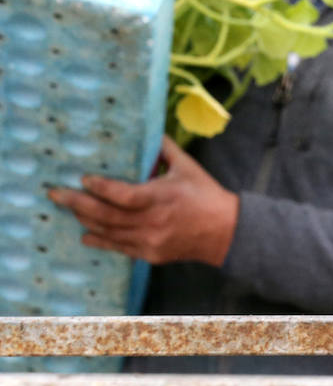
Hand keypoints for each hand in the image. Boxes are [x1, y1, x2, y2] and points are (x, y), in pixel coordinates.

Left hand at [48, 135, 239, 265]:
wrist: (224, 231)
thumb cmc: (206, 195)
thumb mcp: (188, 167)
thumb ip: (165, 149)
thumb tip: (146, 131)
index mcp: (162, 197)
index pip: (123, 195)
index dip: (100, 188)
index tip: (83, 178)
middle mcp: (152, 221)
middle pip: (106, 216)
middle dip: (76, 204)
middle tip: (55, 194)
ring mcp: (149, 241)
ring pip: (107, 232)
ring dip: (84, 220)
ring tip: (68, 208)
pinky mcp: (149, 254)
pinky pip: (117, 248)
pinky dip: (99, 240)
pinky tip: (86, 233)